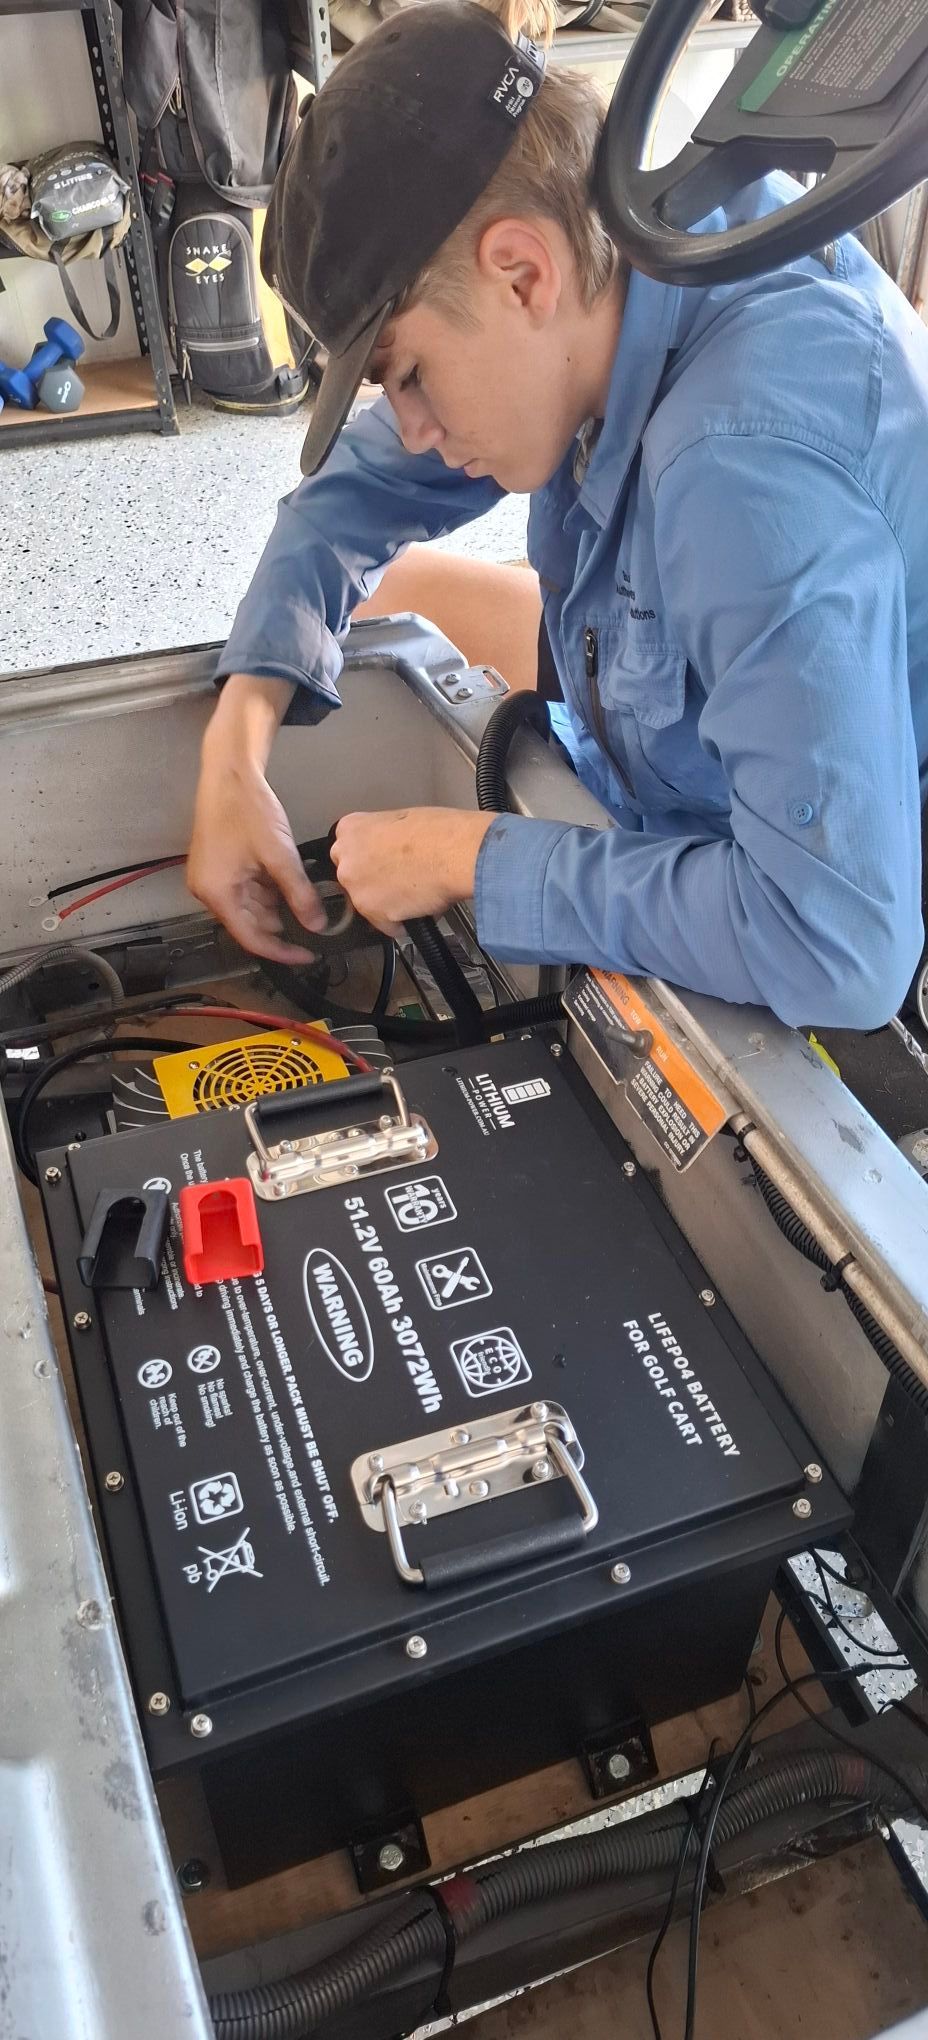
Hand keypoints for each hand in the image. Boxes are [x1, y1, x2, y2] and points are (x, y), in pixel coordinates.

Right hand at [187, 675, 327, 960]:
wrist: (229, 772)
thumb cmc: (249, 811)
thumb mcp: (280, 856)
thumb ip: (299, 894)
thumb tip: (318, 926)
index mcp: (217, 894)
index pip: (252, 939)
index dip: (282, 951)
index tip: (310, 955)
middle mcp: (209, 892)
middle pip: (249, 924)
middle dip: (282, 927)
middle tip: (316, 929)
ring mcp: (212, 879)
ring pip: (250, 907)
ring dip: (277, 907)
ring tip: (308, 905)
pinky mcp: (219, 866)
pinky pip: (245, 890)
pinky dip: (268, 891)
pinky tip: (291, 886)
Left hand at [331, 807, 494, 933]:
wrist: (455, 854)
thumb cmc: (440, 832)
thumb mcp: (403, 818)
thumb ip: (383, 836)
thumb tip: (390, 849)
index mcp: (351, 829)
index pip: (348, 850)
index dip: (370, 859)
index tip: (381, 863)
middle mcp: (346, 858)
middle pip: (353, 878)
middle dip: (373, 882)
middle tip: (399, 879)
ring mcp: (357, 887)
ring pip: (367, 903)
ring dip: (386, 903)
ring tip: (413, 894)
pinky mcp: (372, 912)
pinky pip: (385, 925)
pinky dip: (400, 922)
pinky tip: (417, 908)